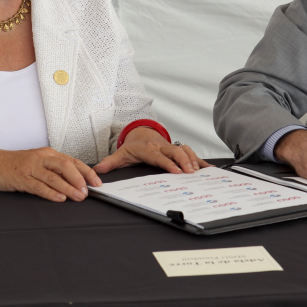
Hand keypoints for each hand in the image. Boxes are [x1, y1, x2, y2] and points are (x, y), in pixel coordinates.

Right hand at [0, 146, 101, 202]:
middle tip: (88, 192)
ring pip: (54, 176)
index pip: (72, 161)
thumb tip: (74, 182)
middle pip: (66, 166)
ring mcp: (31, 167)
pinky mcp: (20, 178)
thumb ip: (52, 169)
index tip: (97, 182)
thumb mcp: (37, 162)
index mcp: (48, 154)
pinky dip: (50, 192)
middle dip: (80, 179)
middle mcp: (41, 158)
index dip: (86, 172)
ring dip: (68, 188)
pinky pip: (38, 185)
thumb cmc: (15, 164)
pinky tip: (59, 198)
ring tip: (78, 197)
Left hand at [93, 127, 212, 174]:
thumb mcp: (121, 154)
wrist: (141, 133)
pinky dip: (200, 160)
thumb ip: (110, 162)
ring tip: (198, 171)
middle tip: (190, 172)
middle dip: (184, 161)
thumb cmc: (133, 146)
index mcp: (148, 148)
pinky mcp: (177, 149)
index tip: (176, 171)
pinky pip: (190, 153)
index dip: (168, 163)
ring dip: (192, 160)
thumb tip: (98, 171)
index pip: (159, 156)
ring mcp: (170, 146)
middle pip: (175, 151)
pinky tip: (208, 168)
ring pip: (184, 150)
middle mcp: (161, 146)